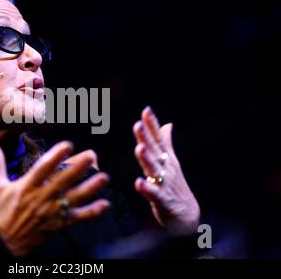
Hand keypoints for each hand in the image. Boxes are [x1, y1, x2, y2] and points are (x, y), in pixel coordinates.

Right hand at [0, 139, 110, 255]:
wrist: (4, 242)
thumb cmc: (1, 211)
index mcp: (26, 188)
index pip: (42, 169)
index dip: (55, 156)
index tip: (67, 145)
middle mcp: (40, 199)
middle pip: (62, 182)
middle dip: (78, 168)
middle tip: (92, 155)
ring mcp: (51, 213)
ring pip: (73, 200)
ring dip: (90, 189)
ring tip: (104, 178)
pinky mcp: (59, 225)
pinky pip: (77, 219)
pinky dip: (91, 213)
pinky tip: (104, 204)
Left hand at [133, 107, 199, 235]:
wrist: (187, 214)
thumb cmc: (175, 185)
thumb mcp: (171, 161)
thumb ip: (166, 142)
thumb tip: (167, 124)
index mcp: (166, 158)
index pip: (158, 139)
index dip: (152, 125)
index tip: (146, 110)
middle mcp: (166, 168)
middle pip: (154, 150)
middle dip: (146, 137)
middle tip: (138, 124)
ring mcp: (164, 183)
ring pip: (154, 170)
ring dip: (146, 159)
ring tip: (139, 148)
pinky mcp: (162, 199)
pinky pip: (153, 193)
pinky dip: (146, 188)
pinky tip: (138, 183)